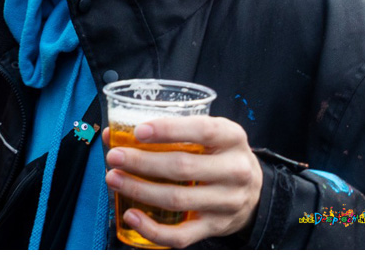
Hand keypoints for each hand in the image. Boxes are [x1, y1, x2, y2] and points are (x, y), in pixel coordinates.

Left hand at [104, 116, 261, 248]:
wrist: (253, 189)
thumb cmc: (217, 152)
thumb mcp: (206, 132)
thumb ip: (166, 129)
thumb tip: (111, 133)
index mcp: (231, 137)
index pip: (202, 131)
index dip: (168, 130)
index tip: (138, 131)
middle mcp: (235, 170)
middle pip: (183, 167)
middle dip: (142, 162)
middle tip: (114, 157)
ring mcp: (227, 201)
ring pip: (178, 199)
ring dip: (140, 190)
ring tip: (114, 179)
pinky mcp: (216, 227)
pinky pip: (182, 235)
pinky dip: (153, 229)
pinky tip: (130, 215)